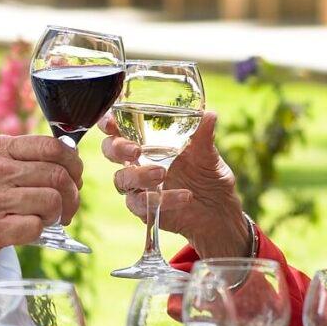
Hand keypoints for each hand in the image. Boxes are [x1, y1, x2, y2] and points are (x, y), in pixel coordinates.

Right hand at [0, 134, 81, 282]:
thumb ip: (14, 159)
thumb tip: (60, 166)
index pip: (53, 146)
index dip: (73, 164)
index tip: (73, 178)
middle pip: (59, 175)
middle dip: (72, 194)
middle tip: (67, 207)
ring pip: (52, 200)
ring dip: (58, 215)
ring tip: (49, 221)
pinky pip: (35, 227)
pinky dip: (40, 232)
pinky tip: (30, 232)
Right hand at [100, 109, 251, 260]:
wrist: (218, 211)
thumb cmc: (208, 176)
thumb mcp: (208, 154)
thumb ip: (204, 136)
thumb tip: (209, 115)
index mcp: (147, 142)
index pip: (119, 128)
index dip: (107, 123)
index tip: (111, 123)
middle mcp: (138, 163)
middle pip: (111, 151)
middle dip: (117, 148)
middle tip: (136, 150)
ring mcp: (139, 187)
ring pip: (122, 179)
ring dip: (139, 175)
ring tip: (162, 173)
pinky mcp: (145, 209)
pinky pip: (142, 204)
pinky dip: (163, 199)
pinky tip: (185, 196)